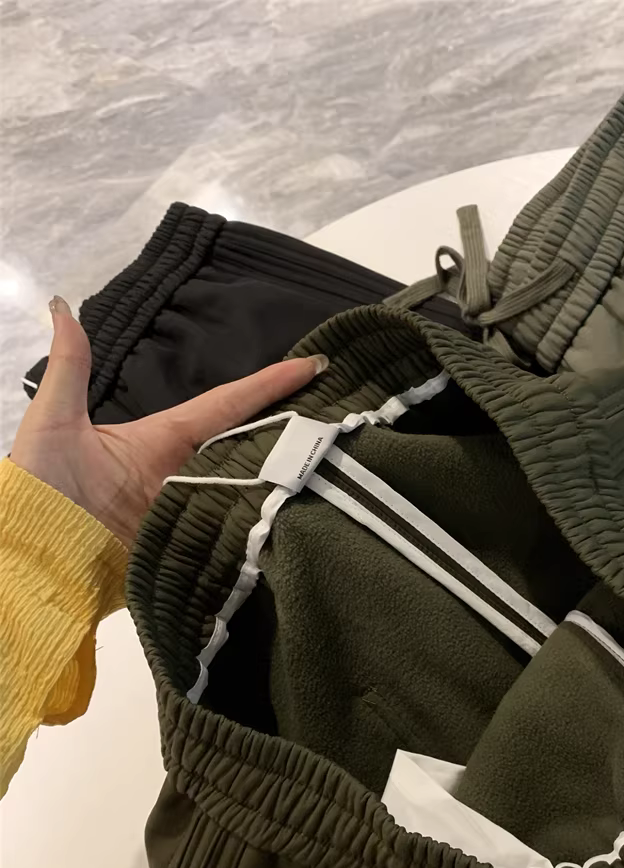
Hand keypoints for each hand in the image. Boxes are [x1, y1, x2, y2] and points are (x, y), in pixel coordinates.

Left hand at [11, 297, 327, 545]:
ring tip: (339, 464)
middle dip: (293, 430)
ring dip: (286, 480)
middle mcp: (184, 473)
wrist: (30, 556)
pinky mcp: (188, 548)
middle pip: (249, 447)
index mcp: (163, 438)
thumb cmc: (38, 487)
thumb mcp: (53, 421)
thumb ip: (70, 369)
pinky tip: (298, 521)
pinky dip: (262, 528)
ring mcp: (189, 512)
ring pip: (248, 491)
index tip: (312, 364)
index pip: (226, 405)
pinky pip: (231, 535)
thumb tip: (63, 307)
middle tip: (343, 415)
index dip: (267, 384)